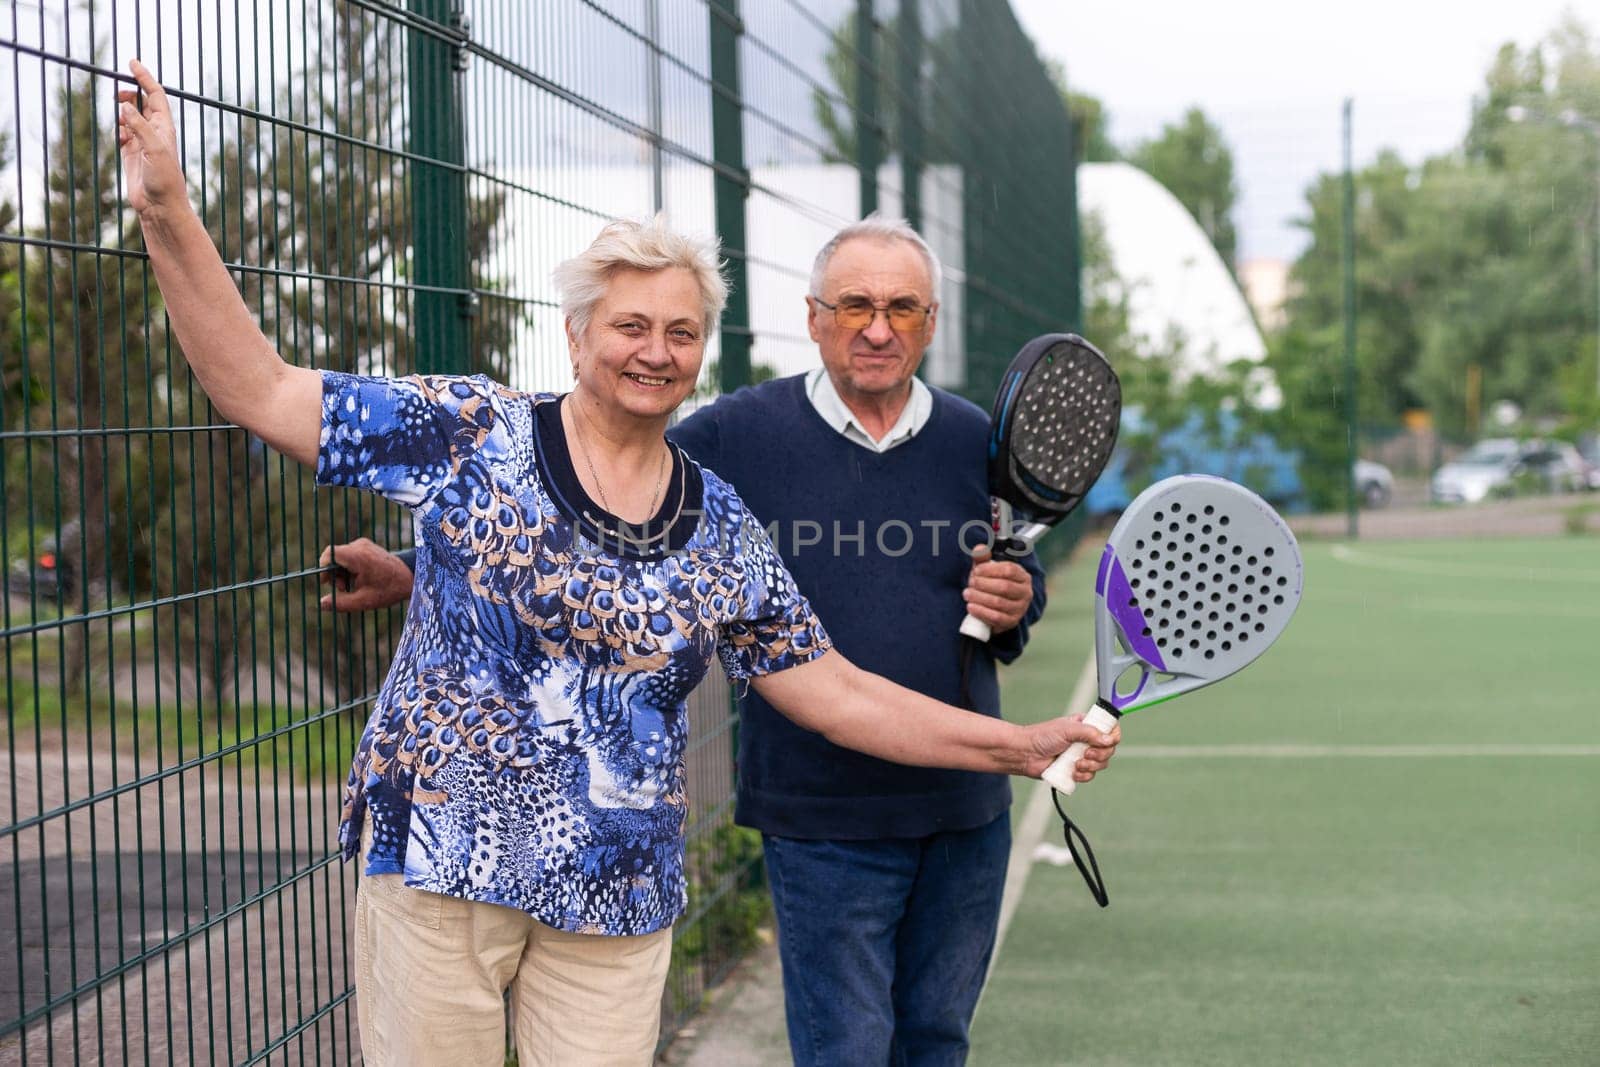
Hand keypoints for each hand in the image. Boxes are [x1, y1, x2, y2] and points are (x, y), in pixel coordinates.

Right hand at [116, 59, 186, 218]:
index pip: (155, 95)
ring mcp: (143, 143)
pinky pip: (123, 134)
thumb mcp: (155, 149)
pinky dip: (119, 129)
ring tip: (118, 111)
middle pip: (143, 103)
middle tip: (117, 93)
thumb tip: (125, 107)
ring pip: (132, 118)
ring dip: (124, 111)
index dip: (144, 78)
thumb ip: (140, 126)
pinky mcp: (132, 155)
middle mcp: (155, 133)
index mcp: (164, 127)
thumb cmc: (164, 179)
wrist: (160, 206)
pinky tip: (119, 134)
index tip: (131, 62)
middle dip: (131, 93)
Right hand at [318, 538, 415, 611]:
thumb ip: (342, 603)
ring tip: (354, 585)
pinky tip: (360, 579)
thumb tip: (322, 604)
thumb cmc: (390, 589)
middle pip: (334, 557)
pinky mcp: (366, 546)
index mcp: (359, 557)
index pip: (329, 553)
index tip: (326, 581)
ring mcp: (364, 544)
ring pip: (341, 557)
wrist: (412, 576)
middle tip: (344, 588)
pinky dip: (350, 568)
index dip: (323, 567)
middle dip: (334, 574)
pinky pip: (349, 555)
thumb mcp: (365, 601)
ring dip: (342, 572)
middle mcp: (360, 546)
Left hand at [962, 543, 1032, 634]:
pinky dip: (981, 612)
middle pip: (1004, 586)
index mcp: (1022, 576)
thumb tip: (979, 548)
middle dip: (982, 584)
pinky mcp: (1012, 622)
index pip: (1009, 570)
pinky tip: (971, 607)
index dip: (990, 569)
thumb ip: (983, 558)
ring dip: (979, 597)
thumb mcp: (988, 570)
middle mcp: (1025, 592)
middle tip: (970, 582)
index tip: (977, 570)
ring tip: (967, 594)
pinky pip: (996, 618)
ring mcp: (1020, 608)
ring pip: (999, 602)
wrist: (997, 608)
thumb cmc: (992, 584)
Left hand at [1018, 714, 1120, 781]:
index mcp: (1086, 725)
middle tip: (1085, 753)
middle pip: (1109, 749)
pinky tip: (1073, 772)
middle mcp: (1087, 740)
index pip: (1110, 729)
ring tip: (1076, 763)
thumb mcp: (1067, 729)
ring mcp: (1082, 755)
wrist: (1026, 754)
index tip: (1106, 741)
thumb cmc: (1042, 736)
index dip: (1113, 736)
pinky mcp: (1076, 769)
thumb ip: (1090, 733)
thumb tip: (1109, 740)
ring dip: (1091, 766)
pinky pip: (1090, 776)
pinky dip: (1083, 776)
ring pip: (1101, 764)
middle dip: (1100, 754)